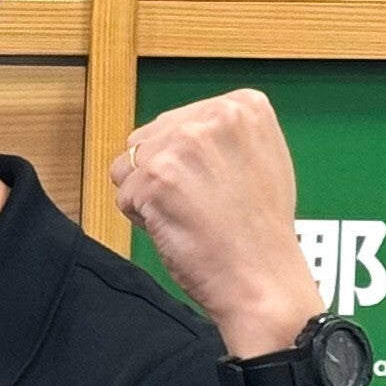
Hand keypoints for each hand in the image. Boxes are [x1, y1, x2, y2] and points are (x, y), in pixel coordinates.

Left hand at [110, 90, 327, 359]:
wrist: (262, 279)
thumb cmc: (259, 231)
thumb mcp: (260, 158)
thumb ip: (220, 135)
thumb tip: (174, 130)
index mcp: (243, 106)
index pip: (173, 123)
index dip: (182, 162)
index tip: (216, 183)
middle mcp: (214, 116)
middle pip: (145, 141)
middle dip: (160, 176)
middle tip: (201, 204)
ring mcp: (184, 145)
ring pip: (128, 167)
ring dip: (147, 195)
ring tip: (191, 214)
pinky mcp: (157, 177)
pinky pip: (123, 196)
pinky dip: (142, 219)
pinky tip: (180, 227)